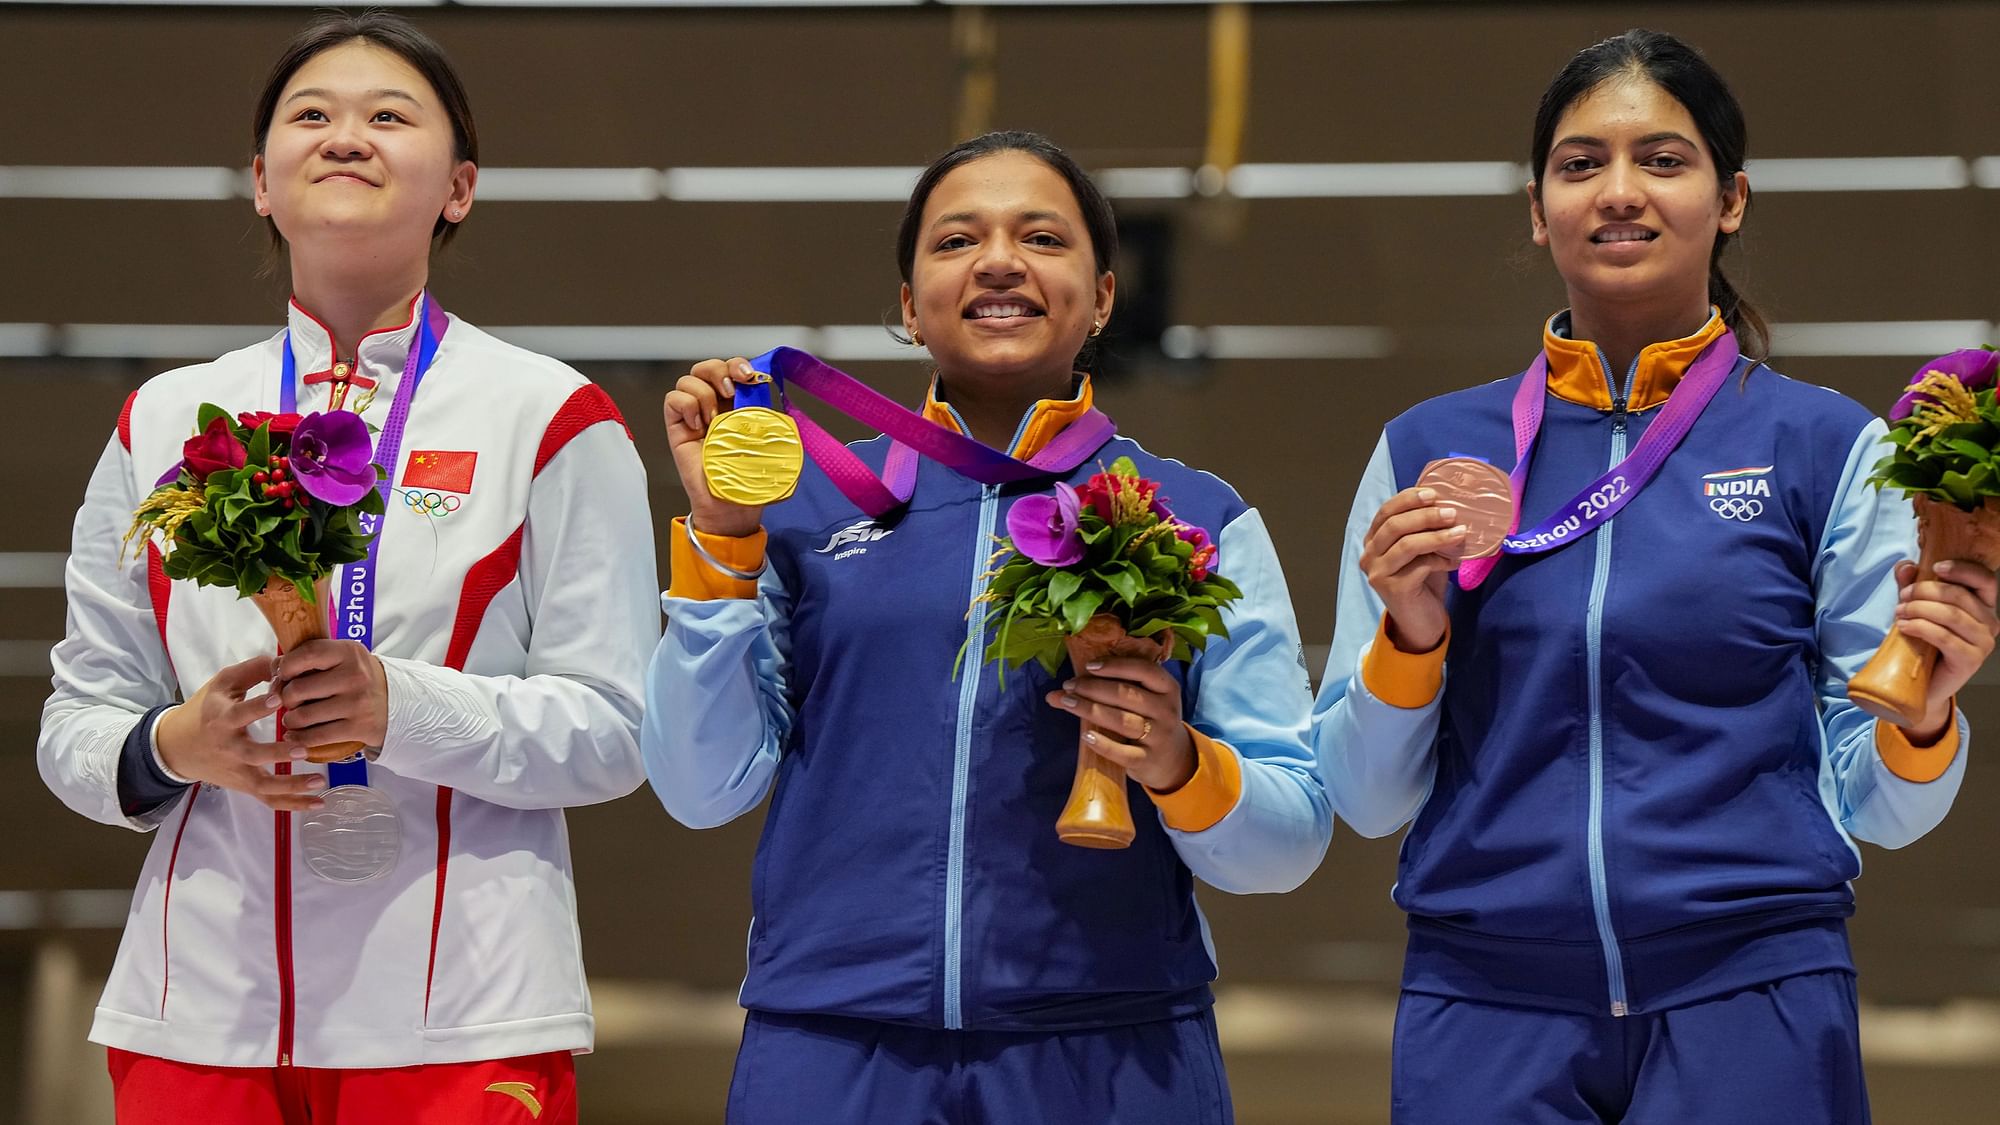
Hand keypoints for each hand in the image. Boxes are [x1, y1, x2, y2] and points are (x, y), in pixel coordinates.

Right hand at [154, 653, 321, 810]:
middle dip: (278, 754)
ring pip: (263, 785)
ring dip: (291, 785)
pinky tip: (318, 802)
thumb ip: (252, 670)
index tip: (280, 699)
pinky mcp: (244, 785)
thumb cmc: (205, 709)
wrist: (176, 747)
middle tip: (304, 749)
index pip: (240, 714)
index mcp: (222, 720)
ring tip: (319, 781)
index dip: (258, 707)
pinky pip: (268, 800)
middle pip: (253, 755)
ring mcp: (237, 771)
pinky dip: (292, 804)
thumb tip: (284, 662)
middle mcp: (229, 748)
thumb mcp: (221, 684)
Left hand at [274, 639, 389, 749]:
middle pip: (297, 689)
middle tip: (289, 701)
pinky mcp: (358, 727)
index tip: (283, 675)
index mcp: (349, 652)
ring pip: (302, 716)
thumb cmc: (359, 679)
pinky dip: (299, 739)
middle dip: (285, 698)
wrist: (396, 703)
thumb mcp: (343, 657)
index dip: (285, 666)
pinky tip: (296, 735)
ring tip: (293, 718)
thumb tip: (274, 668)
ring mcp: (357, 703)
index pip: (306, 654)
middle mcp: (355, 676)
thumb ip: (312, 657)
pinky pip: (315, 737)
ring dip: (290, 720)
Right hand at [665, 357, 765, 538]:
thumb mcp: (769, 443)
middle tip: (731, 391)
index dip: (738, 364)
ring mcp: (694, 415)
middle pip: (708, 366)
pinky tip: (697, 425)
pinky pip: (672, 398)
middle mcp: (714, 405)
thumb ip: (768, 416)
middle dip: (720, 369)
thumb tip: (769, 391)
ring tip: (713, 420)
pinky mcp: (677, 426)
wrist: (729, 505)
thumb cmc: (749, 478)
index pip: (733, 369)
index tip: (749, 376)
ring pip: (689, 378)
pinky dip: (686, 404)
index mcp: (737, 404)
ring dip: (703, 392)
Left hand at [1045, 657, 1194, 790]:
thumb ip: (1118, 686)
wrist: (1175, 761)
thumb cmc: (1152, 721)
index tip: (1088, 666)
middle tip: (1069, 685)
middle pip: (1126, 694)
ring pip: (1122, 720)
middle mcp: (1166, 710)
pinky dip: (1103, 744)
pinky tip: (1086, 736)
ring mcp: (1159, 737)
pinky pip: (1123, 752)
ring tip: (1066, 702)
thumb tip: (1069, 682)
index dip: (1115, 666)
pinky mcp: (1147, 760)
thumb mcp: (1149, 699)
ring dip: (1090, 709)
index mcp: (1168, 688)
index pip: (1143, 670)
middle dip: (1093, 688)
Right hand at [1360, 486, 1468, 652]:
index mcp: (1373, 541)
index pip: (1386, 511)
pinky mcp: (1393, 589)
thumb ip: (1425, 531)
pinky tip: (1455, 562)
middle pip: (1395, 525)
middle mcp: (1369, 555)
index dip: (1408, 499)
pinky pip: (1419, 566)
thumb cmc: (1423, 582)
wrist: (1420, 623)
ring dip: (1437, 536)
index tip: (1434, 493)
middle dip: (1425, 515)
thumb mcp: (1423, 551)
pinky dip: (1441, 560)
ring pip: (1407, 544)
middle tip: (1452, 512)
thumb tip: (1448, 504)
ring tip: (1461, 532)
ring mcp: (1377, 573)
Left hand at [1893, 558, 1999, 740]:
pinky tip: (1903, 626)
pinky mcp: (1971, 660)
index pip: (1985, 580)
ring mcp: (1984, 642)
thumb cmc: (1924, 642)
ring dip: (1919, 609)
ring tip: (1899, 612)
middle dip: (1925, 591)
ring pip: (1951, 615)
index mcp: (1984, 606)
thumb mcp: (1917, 608)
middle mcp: (1990, 623)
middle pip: (1960, 596)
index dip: (1962, 570)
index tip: (1935, 567)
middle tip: (1902, 597)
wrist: (1924, 683)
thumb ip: (1912, 586)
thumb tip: (1905, 565)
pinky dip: (1920, 627)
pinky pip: (1944, 637)